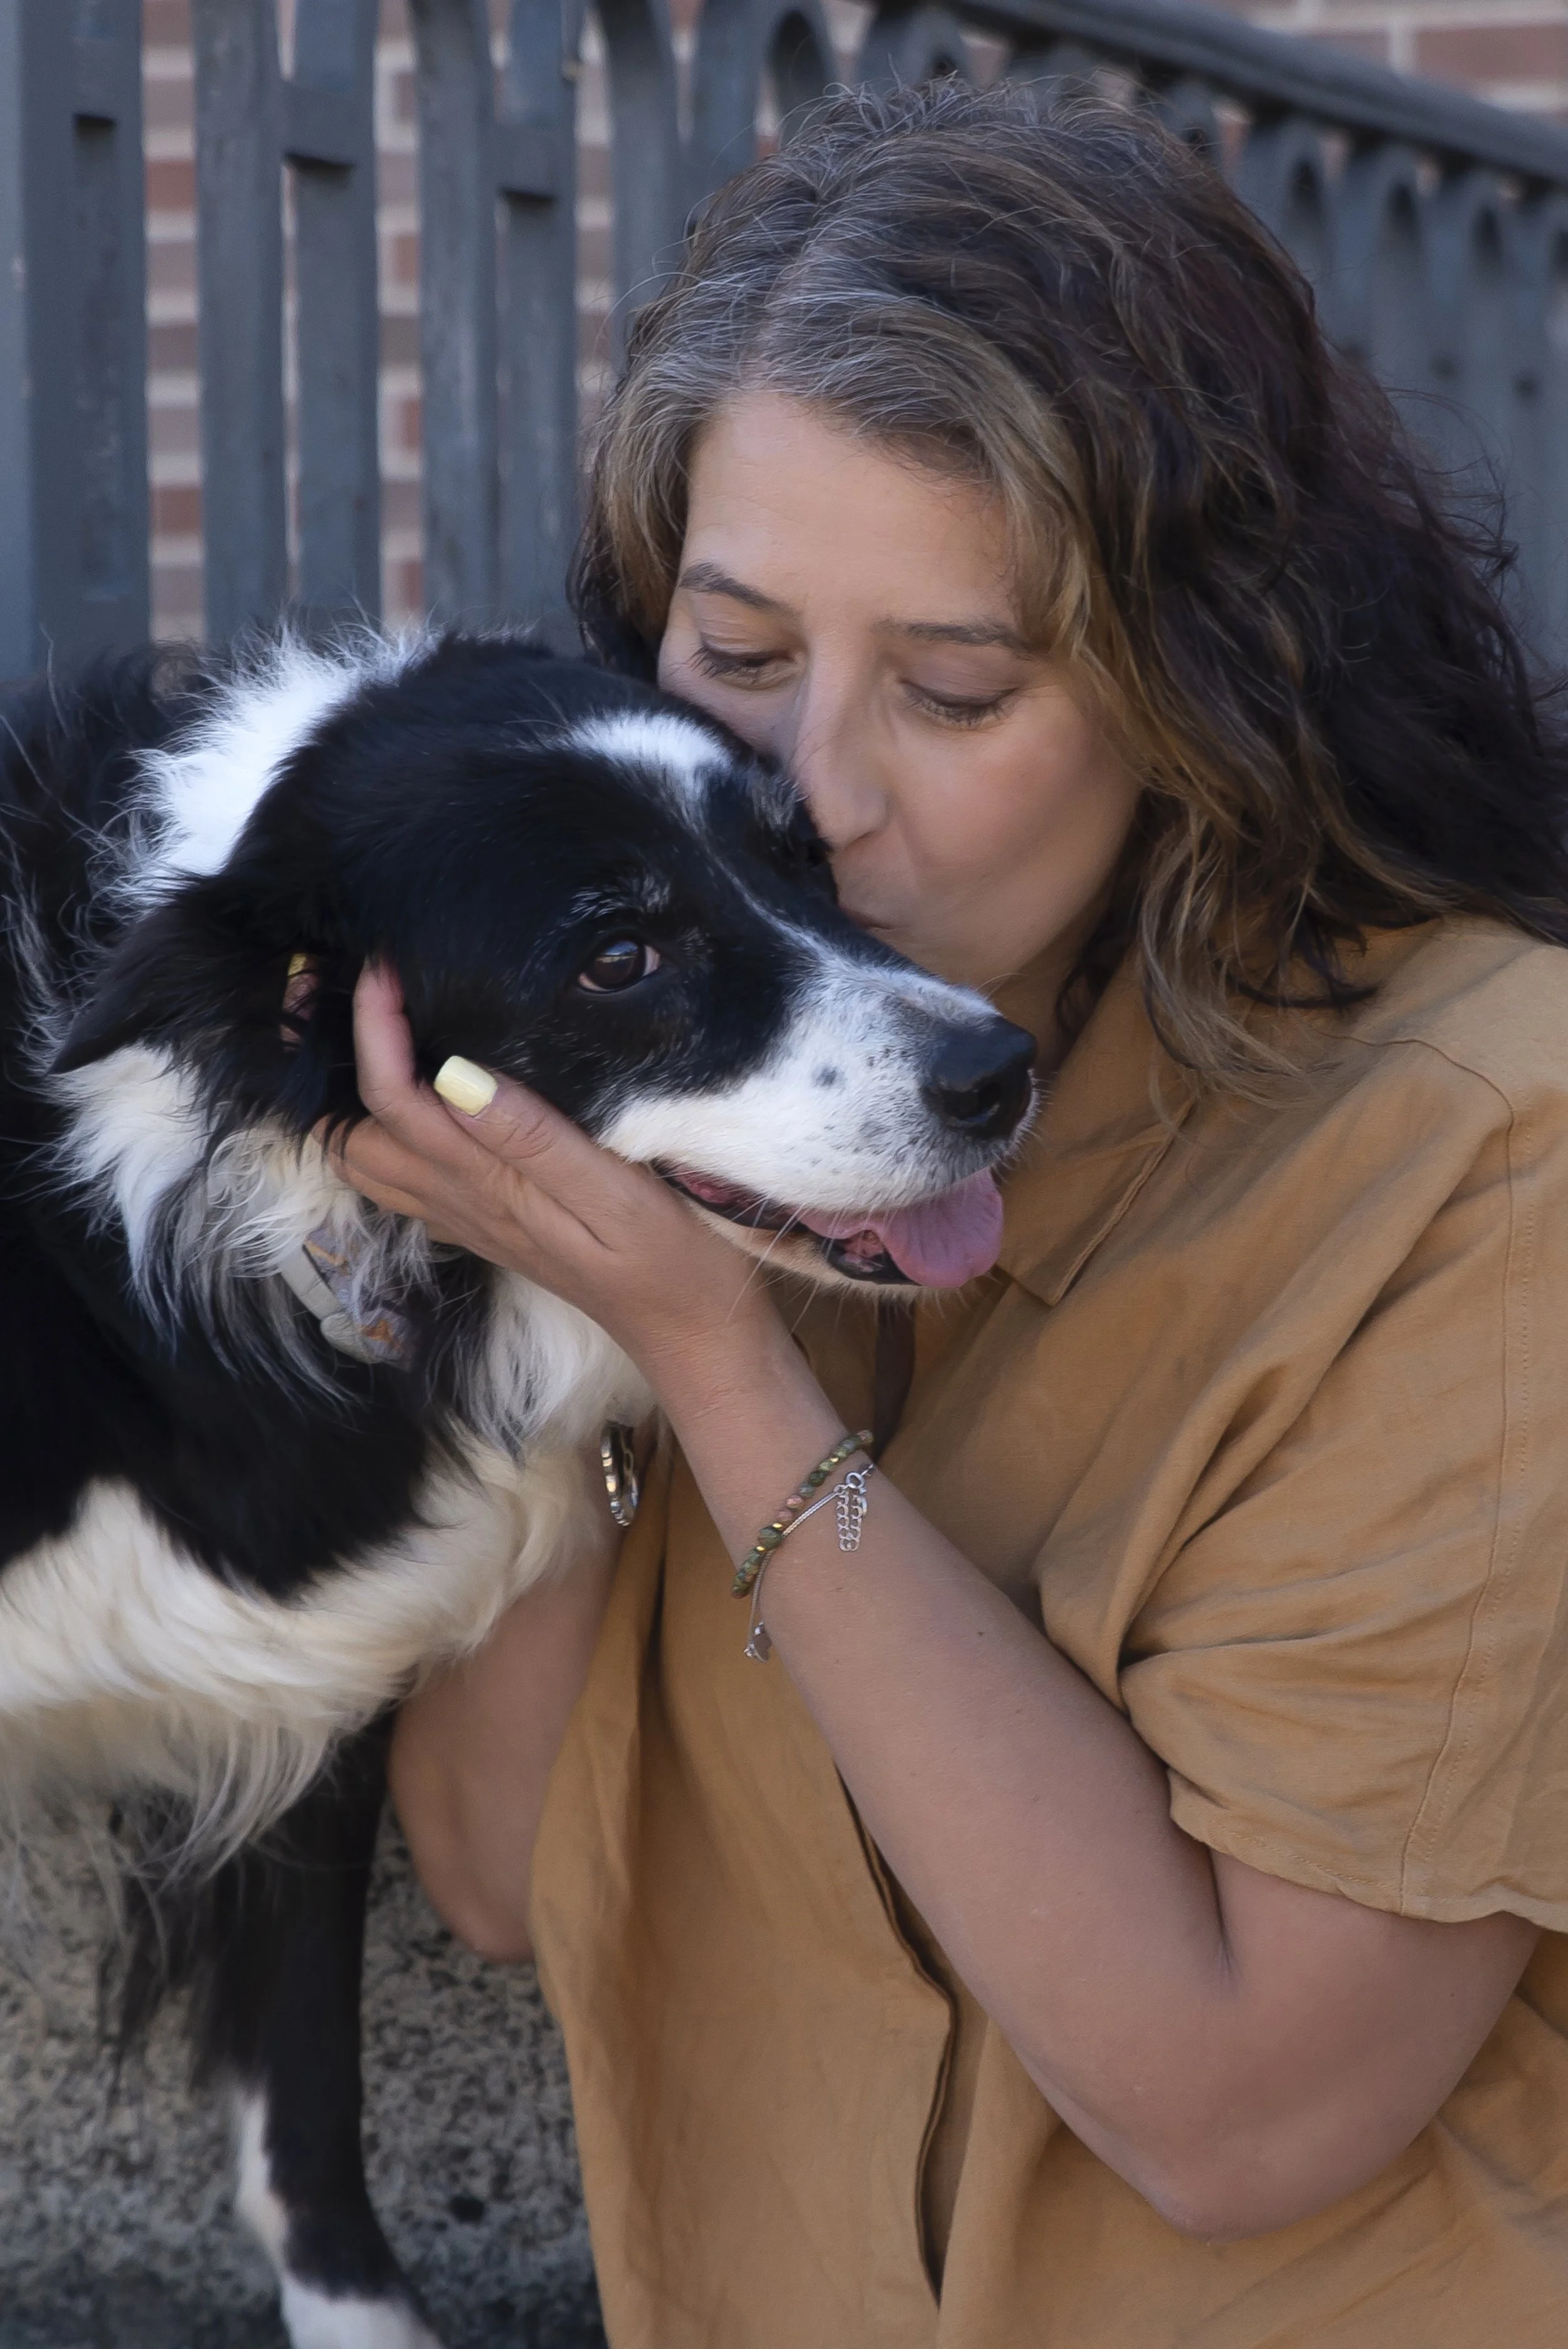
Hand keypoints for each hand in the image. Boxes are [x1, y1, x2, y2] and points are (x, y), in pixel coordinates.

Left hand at [328, 963, 786, 1394]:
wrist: (693, 1335)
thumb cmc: (672, 1259)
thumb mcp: (616, 1194)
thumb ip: (534, 1137)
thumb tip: (453, 1076)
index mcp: (486, 1184)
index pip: (394, 1098)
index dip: (373, 1028)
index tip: (385, 965)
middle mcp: (463, 1203)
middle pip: (353, 1136)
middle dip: (329, 1064)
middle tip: (336, 991)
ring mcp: (471, 1219)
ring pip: (371, 1162)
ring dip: (347, 1100)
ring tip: (361, 1031)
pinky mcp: (490, 1225)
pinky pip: (407, 1180)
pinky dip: (383, 1131)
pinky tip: (411, 1094)